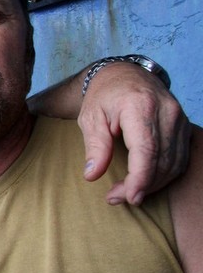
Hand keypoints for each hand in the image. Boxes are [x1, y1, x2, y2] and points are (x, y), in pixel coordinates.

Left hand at [80, 63, 189, 204]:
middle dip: (141, 186)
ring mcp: (179, 119)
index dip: (140, 177)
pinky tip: (144, 182)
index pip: (147, 149)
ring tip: (126, 193)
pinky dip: (164, 175)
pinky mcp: (183, 126)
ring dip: (152, 184)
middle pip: (161, 160)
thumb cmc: (104, 96)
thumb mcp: (90, 117)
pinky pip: (180, 158)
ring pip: (174, 163)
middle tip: (115, 198)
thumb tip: (92, 176)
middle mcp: (166, 112)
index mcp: (140, 106)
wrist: (125, 74)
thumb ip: (94, 146)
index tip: (129, 197)